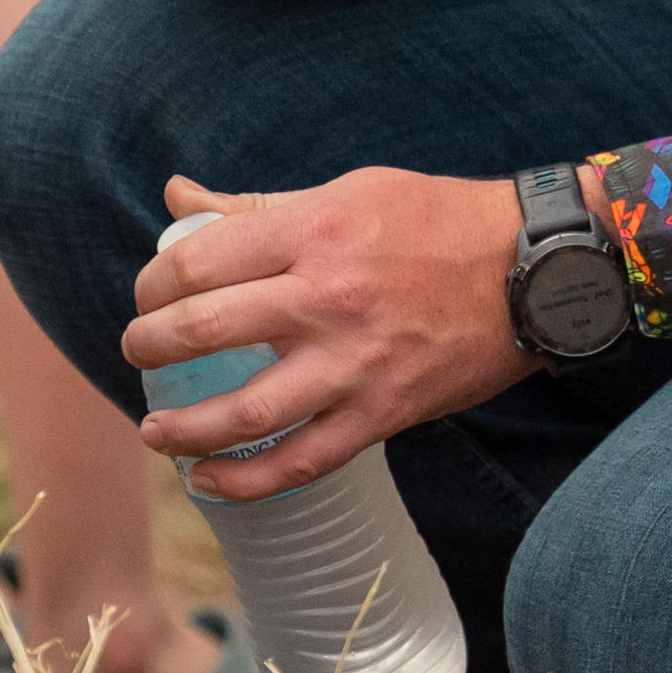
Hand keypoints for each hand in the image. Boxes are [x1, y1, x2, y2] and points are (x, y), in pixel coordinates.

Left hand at [119, 170, 532, 496]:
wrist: (534, 270)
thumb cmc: (434, 220)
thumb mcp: (345, 191)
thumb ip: (254, 205)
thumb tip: (175, 196)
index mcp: (312, 231)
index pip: (198, 262)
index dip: (152, 283)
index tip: (147, 294)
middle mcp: (326, 297)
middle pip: (203, 329)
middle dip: (149, 345)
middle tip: (137, 352)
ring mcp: (354, 363)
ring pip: (243, 411)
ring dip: (183, 428)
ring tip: (154, 431)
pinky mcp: (382, 413)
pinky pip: (301, 461)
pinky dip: (246, 481)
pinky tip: (209, 481)